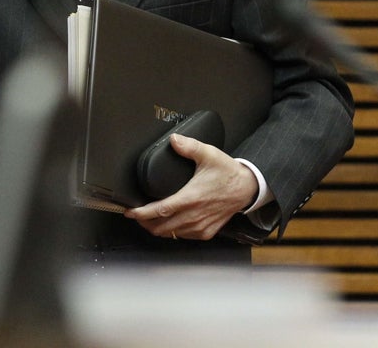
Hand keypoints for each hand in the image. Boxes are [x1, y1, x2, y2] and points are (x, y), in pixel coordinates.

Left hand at [124, 133, 257, 240]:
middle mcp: (194, 215)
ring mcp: (200, 226)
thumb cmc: (228, 173)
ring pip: (171, 233)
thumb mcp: (209, 154)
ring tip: (148, 219)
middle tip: (135, 215)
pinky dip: (172, 231)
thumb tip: (174, 140)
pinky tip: (168, 222)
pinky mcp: (206, 232)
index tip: (130, 212)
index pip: (160, 210)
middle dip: (144, 222)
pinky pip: (183, 236)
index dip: (141, 213)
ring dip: (157, 227)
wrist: (247, 189)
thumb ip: (190, 146)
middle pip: (160, 227)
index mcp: (191, 198)